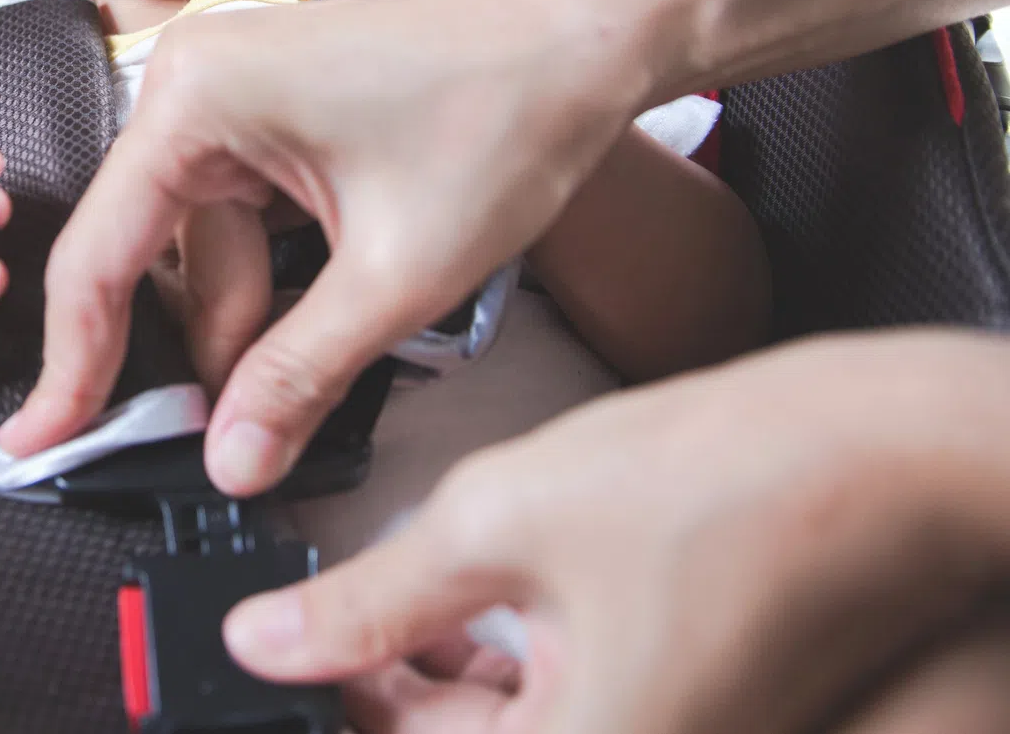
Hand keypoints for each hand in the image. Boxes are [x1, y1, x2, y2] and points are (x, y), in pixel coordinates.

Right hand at [0, 0, 644, 493]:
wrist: (585, 40)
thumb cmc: (501, 121)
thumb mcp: (397, 274)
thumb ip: (300, 374)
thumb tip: (230, 465)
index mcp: (193, 99)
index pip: (102, 255)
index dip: (74, 363)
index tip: (43, 443)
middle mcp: (188, 82)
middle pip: (148, 254)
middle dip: (188, 354)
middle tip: (214, 449)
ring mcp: (225, 93)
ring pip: (200, 248)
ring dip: (245, 325)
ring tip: (299, 390)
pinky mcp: (264, 110)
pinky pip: (238, 219)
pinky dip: (271, 285)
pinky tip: (314, 332)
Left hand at [220, 330, 1009, 733]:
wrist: (888, 449)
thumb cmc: (728, 479)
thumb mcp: (498, 523)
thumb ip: (368, 598)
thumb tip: (267, 641)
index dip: (328, 700)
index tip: (270, 657)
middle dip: (379, 683)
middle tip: (318, 615)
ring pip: (509, 731)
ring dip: (439, 674)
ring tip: (389, 590)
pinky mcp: (689, 714)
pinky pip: (571, 713)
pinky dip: (511, 666)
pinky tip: (475, 598)